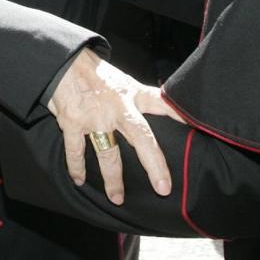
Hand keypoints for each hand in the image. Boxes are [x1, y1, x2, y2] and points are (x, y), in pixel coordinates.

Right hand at [48, 49, 179, 204]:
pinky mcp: (72, 123)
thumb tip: (161, 107)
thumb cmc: (96, 72)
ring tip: (117, 198)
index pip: (162, 104)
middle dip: (153, 164)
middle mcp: (117, 107)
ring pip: (108, 155)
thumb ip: (140, 97)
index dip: (179, 114)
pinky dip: (76, 168)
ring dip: (113, 179)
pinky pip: (76, 151)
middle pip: (140, 138)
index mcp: (132, 95)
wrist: (63, 61)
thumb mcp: (123, 81)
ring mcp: (95, 117)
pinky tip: (79, 180)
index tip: (196, 128)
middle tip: (162, 188)